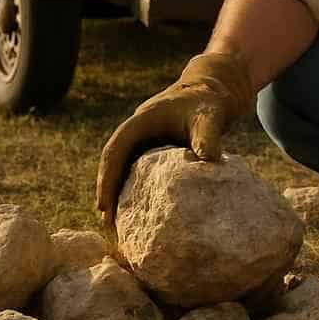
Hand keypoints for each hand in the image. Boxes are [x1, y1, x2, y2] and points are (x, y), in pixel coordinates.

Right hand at [95, 51, 252, 232]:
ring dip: (120, 196)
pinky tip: (142, 216)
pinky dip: (138, 193)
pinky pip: (141, 175)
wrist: (216, 91)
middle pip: (114, 165)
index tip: (102, 206)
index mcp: (140, 122)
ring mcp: (146, 143)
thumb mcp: (209, 116)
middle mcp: (138, 134)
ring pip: (125, 171)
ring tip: (118, 228)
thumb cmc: (209, 101)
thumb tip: (210, 160)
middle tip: (107, 225)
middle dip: (108, 193)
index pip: (115, 150)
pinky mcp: (158, 153)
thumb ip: (208, 136)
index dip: (106, 179)